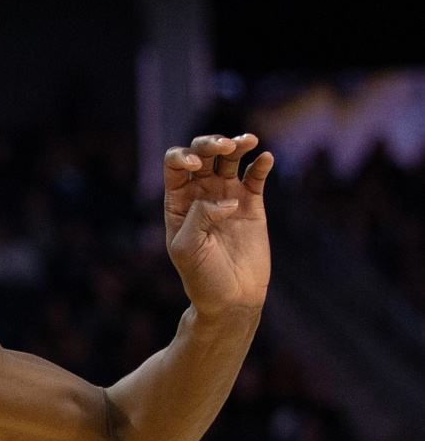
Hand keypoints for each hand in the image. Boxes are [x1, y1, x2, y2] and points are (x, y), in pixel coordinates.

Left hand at [165, 132, 272, 320]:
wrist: (232, 297)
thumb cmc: (201, 276)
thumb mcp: (187, 248)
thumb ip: (199, 217)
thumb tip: (225, 200)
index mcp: (178, 201)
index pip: (175, 165)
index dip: (184, 156)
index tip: (196, 166)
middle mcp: (201, 193)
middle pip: (203, 154)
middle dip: (211, 143)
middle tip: (226, 147)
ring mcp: (228, 196)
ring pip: (231, 158)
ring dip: (238, 145)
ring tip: (248, 142)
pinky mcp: (252, 204)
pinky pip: (257, 175)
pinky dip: (262, 163)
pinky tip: (265, 159)